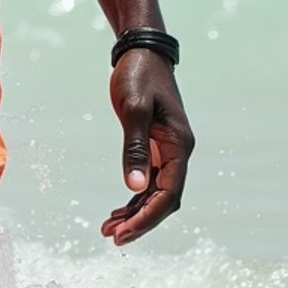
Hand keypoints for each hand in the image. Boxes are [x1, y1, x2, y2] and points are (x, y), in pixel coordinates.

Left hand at [101, 48, 193, 246]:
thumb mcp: (133, 108)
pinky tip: (118, 210)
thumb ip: (133, 147)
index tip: (125, 232)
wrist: (141, 50)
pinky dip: (134, 197)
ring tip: (108, 229)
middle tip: (112, 236)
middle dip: (140, 221)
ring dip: (135, 212)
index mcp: (179, 145)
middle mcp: (177, 151)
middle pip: (163, 199)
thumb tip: (134, 188)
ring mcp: (167, 149)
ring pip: (155, 192)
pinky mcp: (154, 145)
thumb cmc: (138, 75)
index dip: (148, 217)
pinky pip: (148, 180)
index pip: (169, 194)